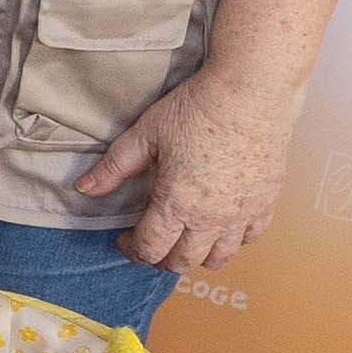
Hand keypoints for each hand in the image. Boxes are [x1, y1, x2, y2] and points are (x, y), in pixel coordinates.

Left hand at [76, 62, 298, 272]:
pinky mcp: (267, 202)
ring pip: (219, 258)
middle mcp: (211, 218)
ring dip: (198, 256)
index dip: (133, 250)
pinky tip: (222, 225)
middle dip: (162, 259)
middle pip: (183, 262)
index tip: (125, 240)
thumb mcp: (146, 134)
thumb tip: (85, 189)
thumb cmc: (198, 108)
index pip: (150, 249)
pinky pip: (251, 238)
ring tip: (186, 239)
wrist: (250, 90)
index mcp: (177, 203)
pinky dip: (234, 240)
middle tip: (153, 243)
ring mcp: (242, 214)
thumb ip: (114, 167)